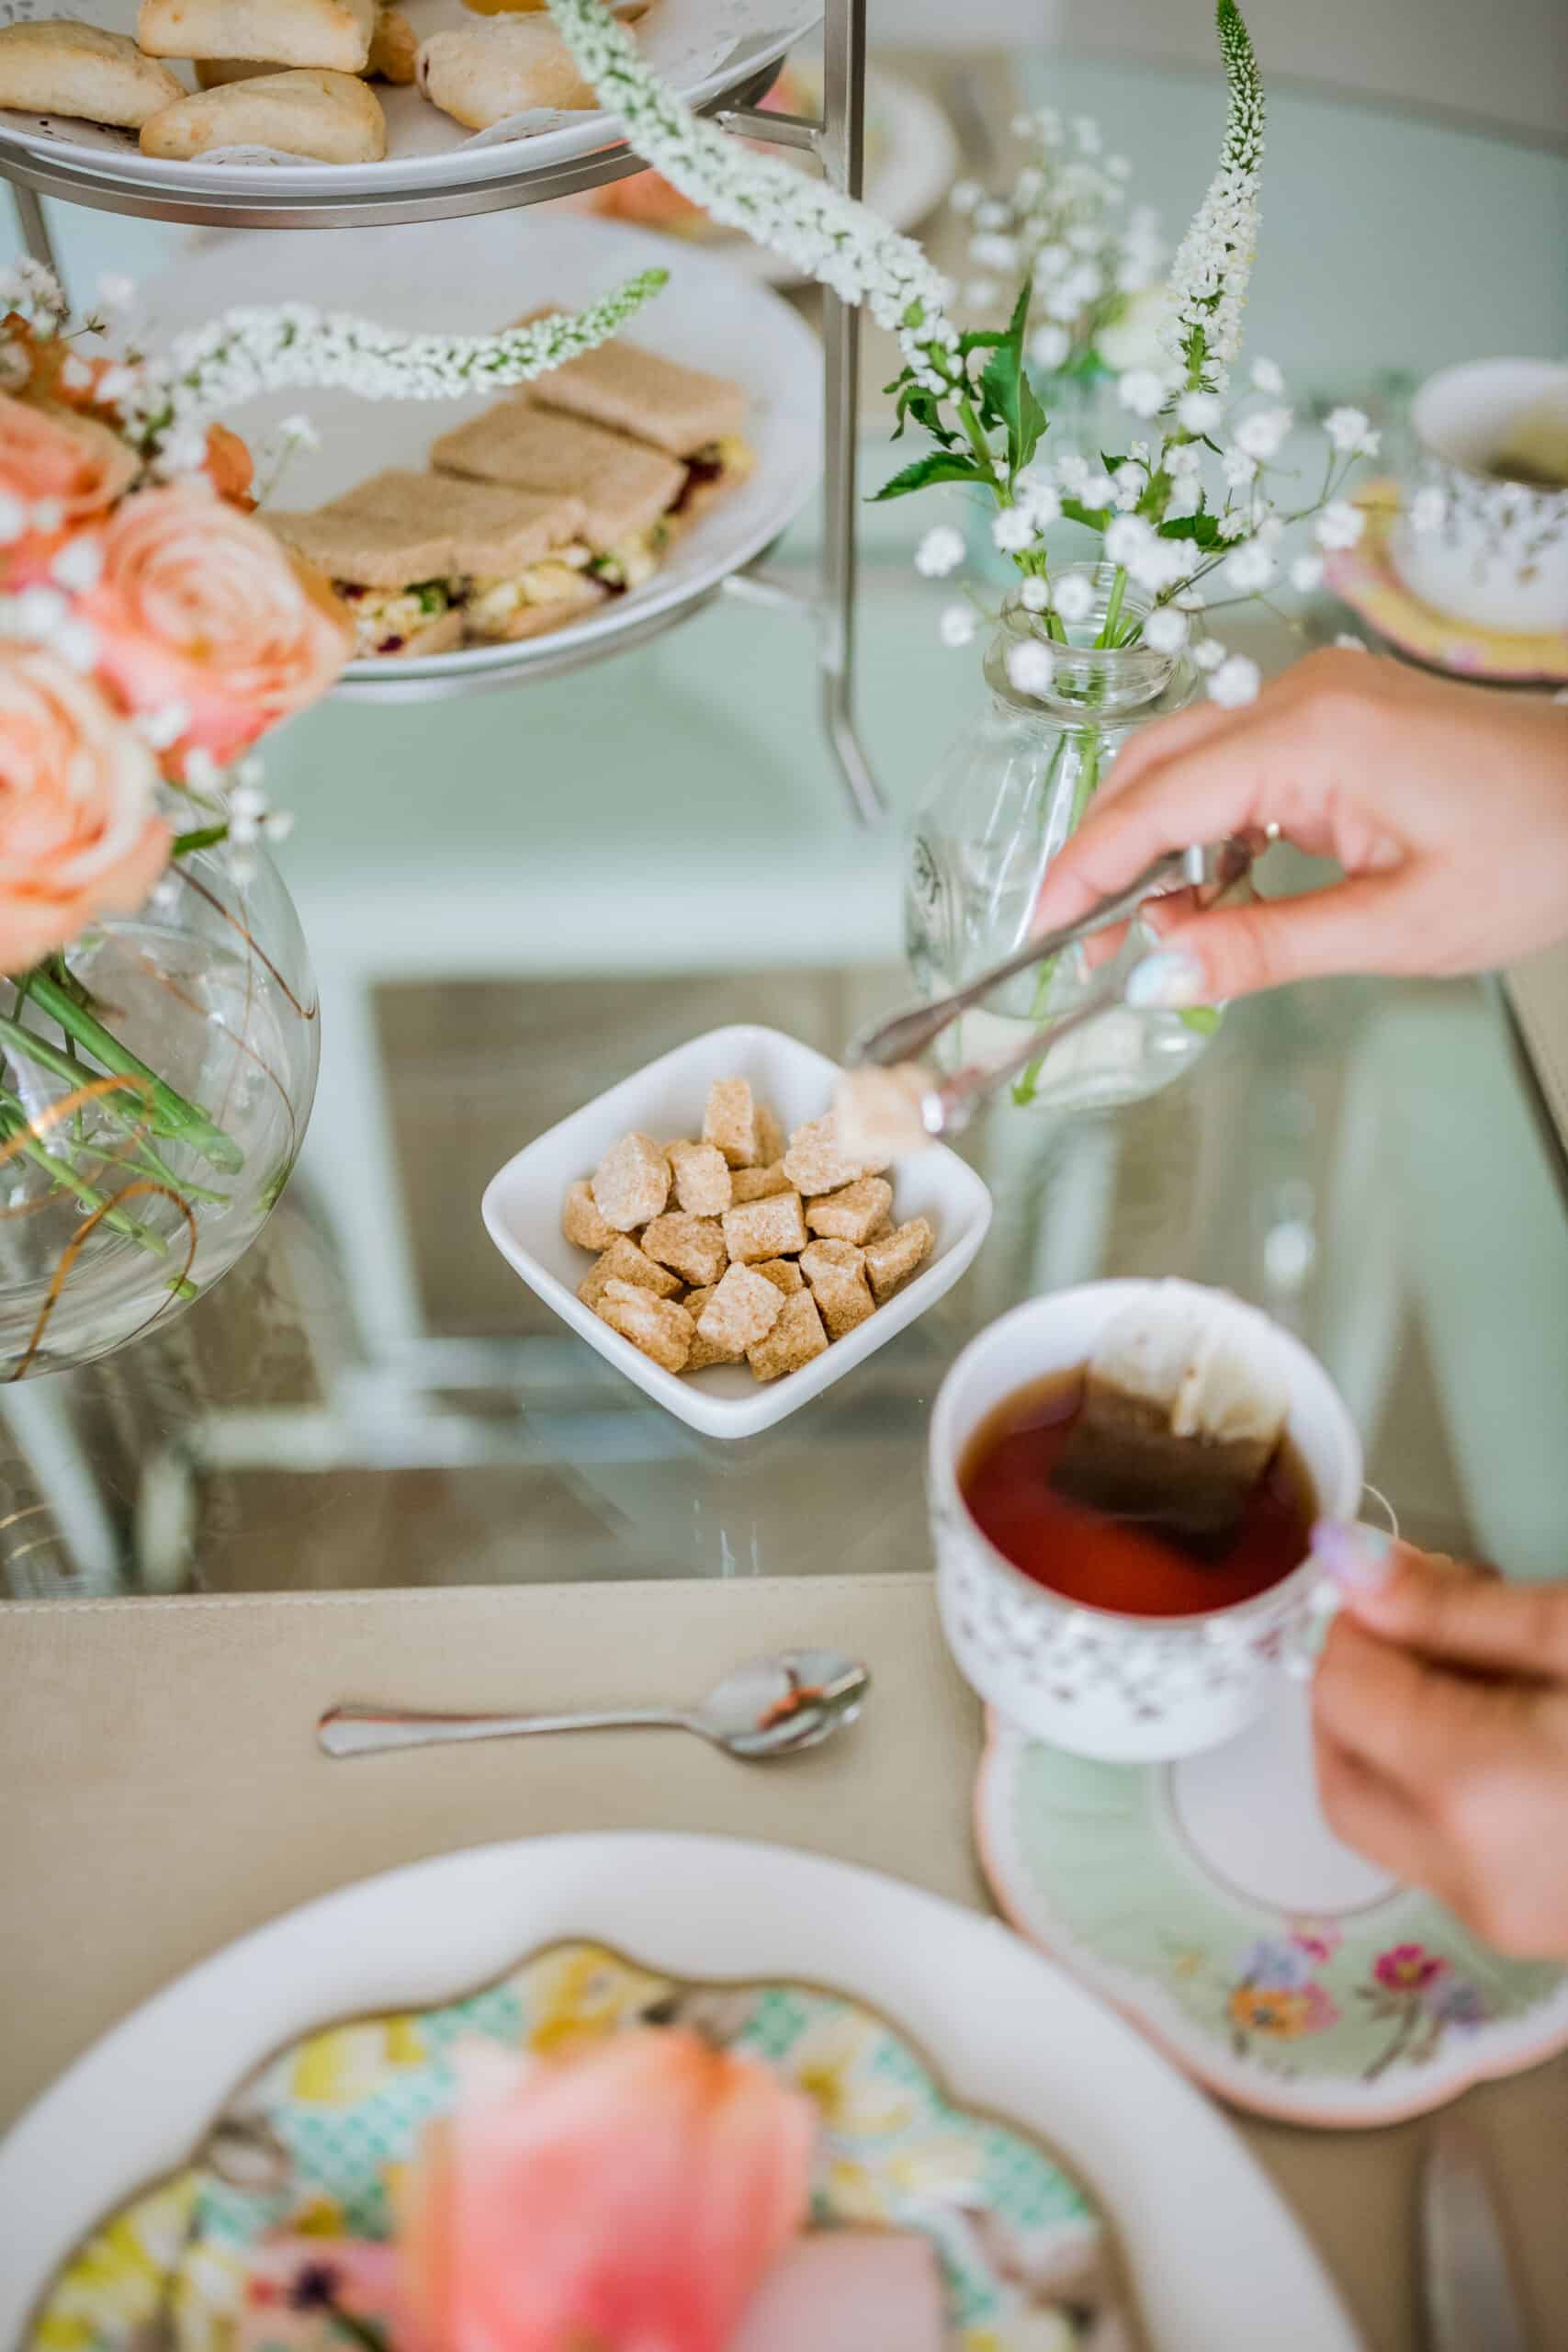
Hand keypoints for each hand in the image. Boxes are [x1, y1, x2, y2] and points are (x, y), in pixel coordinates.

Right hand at [1031, 649, 1567, 1006]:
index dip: (1085, 870)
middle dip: (1105, 857)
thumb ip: (1265, 950)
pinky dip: (1205, 827)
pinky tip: (1210, 893)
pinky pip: (1236, 761)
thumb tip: (1157, 976)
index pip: (1157, 802)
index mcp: (1315, 736)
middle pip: (1154, 767)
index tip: (1040, 932)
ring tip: (1152, 936)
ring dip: (1153, 845)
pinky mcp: (1336, 713)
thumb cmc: (1541, 854)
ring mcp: (1319, 694)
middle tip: (1083, 947)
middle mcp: (1303, 694)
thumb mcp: (1399, 928)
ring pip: (1187, 761)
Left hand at [1310, 1522, 1567, 1957]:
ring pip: (1390, 1821)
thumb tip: (1346, 1563)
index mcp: (1477, 1791)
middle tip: (1432, 1622)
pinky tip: (1529, 1732)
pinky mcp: (1546, 1935)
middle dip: (1362, 1691)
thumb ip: (1451, 1606)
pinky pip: (1452, 1854)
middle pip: (1342, 1771)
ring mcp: (1513, 1922)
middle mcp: (1477, 1877)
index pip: (1338, 1688)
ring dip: (1405, 1739)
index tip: (1407, 1581)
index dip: (1360, 1622)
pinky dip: (1455, 1789)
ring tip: (1500, 1671)